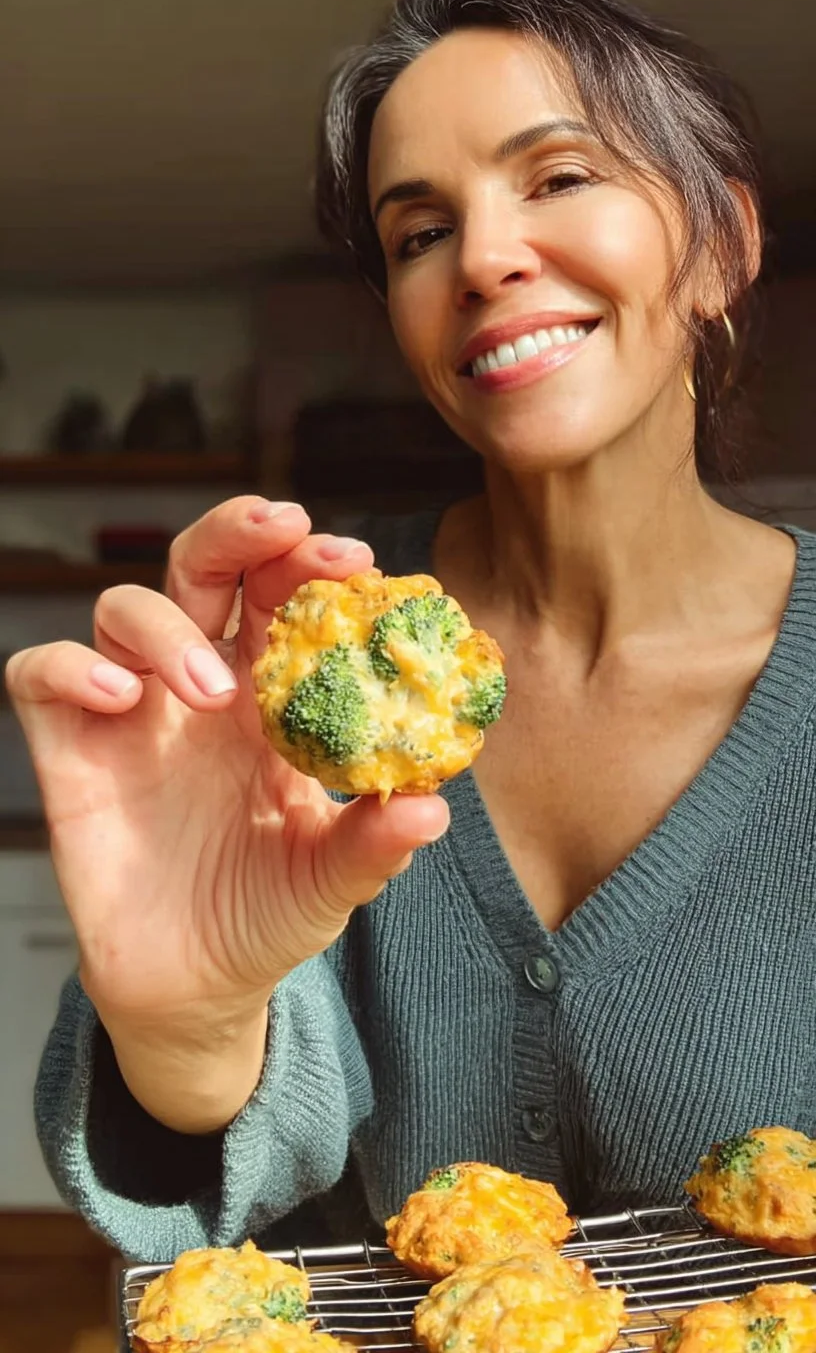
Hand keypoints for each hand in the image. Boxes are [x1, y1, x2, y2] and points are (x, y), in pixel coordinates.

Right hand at [6, 498, 449, 1036]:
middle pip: (204, 568)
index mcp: (271, 699)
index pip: (284, 598)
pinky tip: (119, 698)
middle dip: (239, 532)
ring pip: (125, 608)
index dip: (311, 564)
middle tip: (284, 527)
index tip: (355, 559)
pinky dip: (72, 666)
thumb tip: (432, 807)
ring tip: (211, 691)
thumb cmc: (267, 915)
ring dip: (169, 626)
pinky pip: (42, 674)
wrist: (193, 988)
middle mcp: (199, 688)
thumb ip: (373, 843)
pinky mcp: (69, 750)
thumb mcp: (329, 882)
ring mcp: (131, 714)